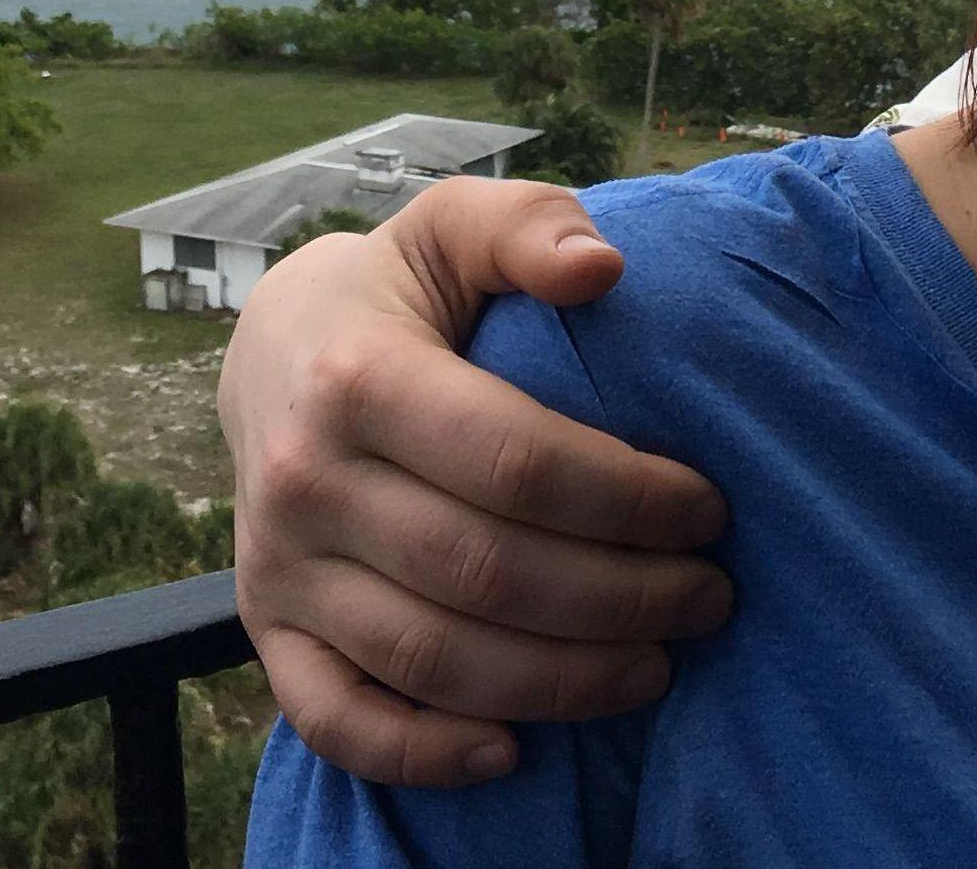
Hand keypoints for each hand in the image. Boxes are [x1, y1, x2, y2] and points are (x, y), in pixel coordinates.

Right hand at [222, 174, 733, 783]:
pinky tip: (516, 750)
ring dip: (558, 680)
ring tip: (657, 665)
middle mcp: (307, 481)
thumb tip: (603, 268)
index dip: (624, 496)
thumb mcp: (455, 225)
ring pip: (429, 658)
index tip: (707, 508)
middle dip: (618, 596)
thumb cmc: (402, 287)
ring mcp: (279, 567)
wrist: (271, 348)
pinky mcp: (266, 628)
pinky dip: (424, 752)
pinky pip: (339, 719)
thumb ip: (529, 226)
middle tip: (709, 597)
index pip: (514, 461)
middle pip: (484, 571)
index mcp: (360, 375)